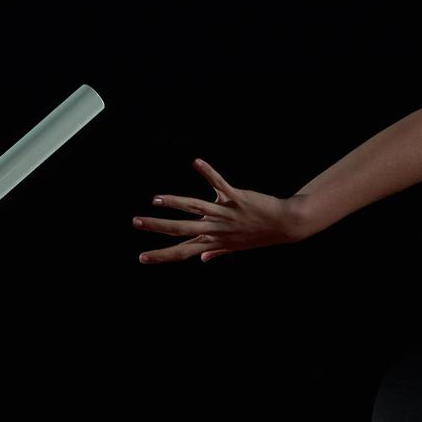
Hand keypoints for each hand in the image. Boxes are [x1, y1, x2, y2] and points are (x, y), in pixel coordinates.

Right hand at [133, 157, 304, 263]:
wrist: (285, 225)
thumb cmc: (258, 235)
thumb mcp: (236, 246)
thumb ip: (216, 252)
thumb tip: (201, 258)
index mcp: (212, 242)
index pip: (181, 251)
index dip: (161, 256)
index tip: (141, 258)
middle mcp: (216, 229)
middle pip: (181, 228)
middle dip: (157, 225)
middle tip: (136, 222)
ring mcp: (225, 213)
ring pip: (196, 207)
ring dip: (174, 202)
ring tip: (156, 199)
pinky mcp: (236, 198)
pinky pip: (220, 184)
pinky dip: (208, 172)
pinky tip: (196, 163)